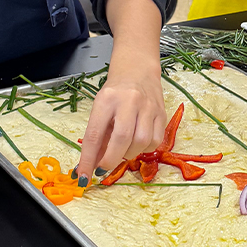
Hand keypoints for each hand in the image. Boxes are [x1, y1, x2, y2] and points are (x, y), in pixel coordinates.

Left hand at [74, 63, 165, 181]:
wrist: (138, 69)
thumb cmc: (115, 92)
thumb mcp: (100, 108)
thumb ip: (98, 136)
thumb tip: (90, 166)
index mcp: (106, 99)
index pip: (95, 134)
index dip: (88, 160)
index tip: (84, 177)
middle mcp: (129, 101)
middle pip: (121, 139)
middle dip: (111, 160)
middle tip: (104, 167)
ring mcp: (148, 107)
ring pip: (141, 142)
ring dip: (129, 154)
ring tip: (123, 149)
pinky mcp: (162, 114)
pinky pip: (155, 141)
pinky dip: (144, 149)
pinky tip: (137, 142)